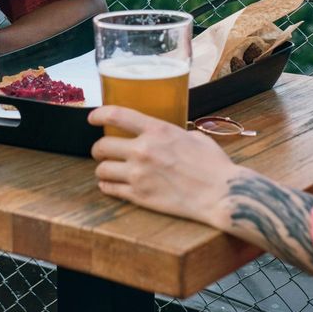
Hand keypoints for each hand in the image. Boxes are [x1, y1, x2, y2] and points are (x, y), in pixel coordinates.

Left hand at [88, 106, 238, 226]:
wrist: (220, 194)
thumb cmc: (214, 165)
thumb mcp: (195, 137)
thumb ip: (174, 134)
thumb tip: (166, 136)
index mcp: (158, 130)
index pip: (116, 115)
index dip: (98, 115)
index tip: (92, 118)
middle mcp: (144, 150)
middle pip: (101, 147)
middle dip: (99, 149)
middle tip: (102, 152)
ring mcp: (139, 175)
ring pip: (101, 170)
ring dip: (102, 169)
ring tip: (108, 170)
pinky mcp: (139, 196)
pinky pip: (110, 190)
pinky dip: (107, 187)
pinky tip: (112, 185)